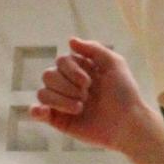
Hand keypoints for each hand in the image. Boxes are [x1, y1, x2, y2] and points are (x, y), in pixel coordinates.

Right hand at [32, 38, 146, 150]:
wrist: (127, 124)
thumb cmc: (124, 94)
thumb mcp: (114, 64)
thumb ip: (93, 48)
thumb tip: (70, 40)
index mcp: (80, 70)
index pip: (61, 61)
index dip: (71, 70)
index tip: (89, 82)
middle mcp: (69, 84)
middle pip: (48, 75)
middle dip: (67, 86)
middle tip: (87, 96)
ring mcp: (62, 102)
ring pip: (42, 93)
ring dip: (61, 100)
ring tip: (80, 108)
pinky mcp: (59, 120)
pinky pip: (36, 112)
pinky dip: (36, 110)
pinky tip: (45, 111)